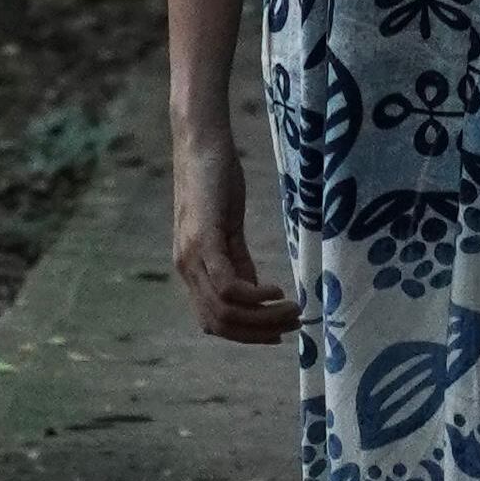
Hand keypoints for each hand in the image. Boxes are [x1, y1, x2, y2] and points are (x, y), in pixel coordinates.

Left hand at [170, 136, 295, 343]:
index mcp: (191, 270)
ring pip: (224, 309)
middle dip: (258, 333)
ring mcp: (192, 256)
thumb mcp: (228, 229)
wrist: (200, 144)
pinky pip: (227, 284)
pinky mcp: (204, 239)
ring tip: (292, 310)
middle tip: (293, 325)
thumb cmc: (215, 182)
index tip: (278, 334)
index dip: (245, 336)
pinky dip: (254, 296)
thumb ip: (237, 261)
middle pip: (219, 323)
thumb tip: (254, 293)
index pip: (213, 321)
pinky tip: (276, 291)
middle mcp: (186, 269)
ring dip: (262, 318)